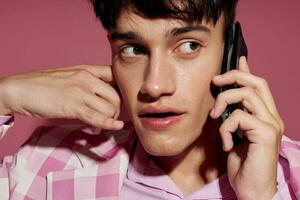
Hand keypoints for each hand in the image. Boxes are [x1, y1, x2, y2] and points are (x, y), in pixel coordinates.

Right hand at [0, 65, 122, 129]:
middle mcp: (86, 78)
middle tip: (109, 118)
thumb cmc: (43, 84)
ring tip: (98, 126)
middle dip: (117, 110)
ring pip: (109, 107)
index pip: (115, 75)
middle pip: (116, 95)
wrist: (20, 89)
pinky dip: (109, 124)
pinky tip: (116, 126)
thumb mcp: (69, 75)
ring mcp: (80, 92)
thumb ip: (86, 81)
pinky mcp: (73, 106)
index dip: (122, 89)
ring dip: (109, 120)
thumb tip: (101, 94)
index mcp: (86, 69)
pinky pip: (97, 117)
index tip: (120, 100)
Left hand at [210, 57, 283, 199]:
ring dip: (225, 102)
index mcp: (265, 116)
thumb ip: (233, 117)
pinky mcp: (265, 134)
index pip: (258, 85)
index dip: (246, 70)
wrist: (252, 190)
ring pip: (247, 95)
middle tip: (216, 81)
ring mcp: (270, 125)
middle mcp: (271, 117)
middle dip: (234, 76)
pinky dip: (226, 127)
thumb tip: (226, 104)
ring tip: (215, 117)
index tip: (237, 59)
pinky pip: (239, 117)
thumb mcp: (235, 136)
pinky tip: (225, 143)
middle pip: (257, 83)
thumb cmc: (243, 164)